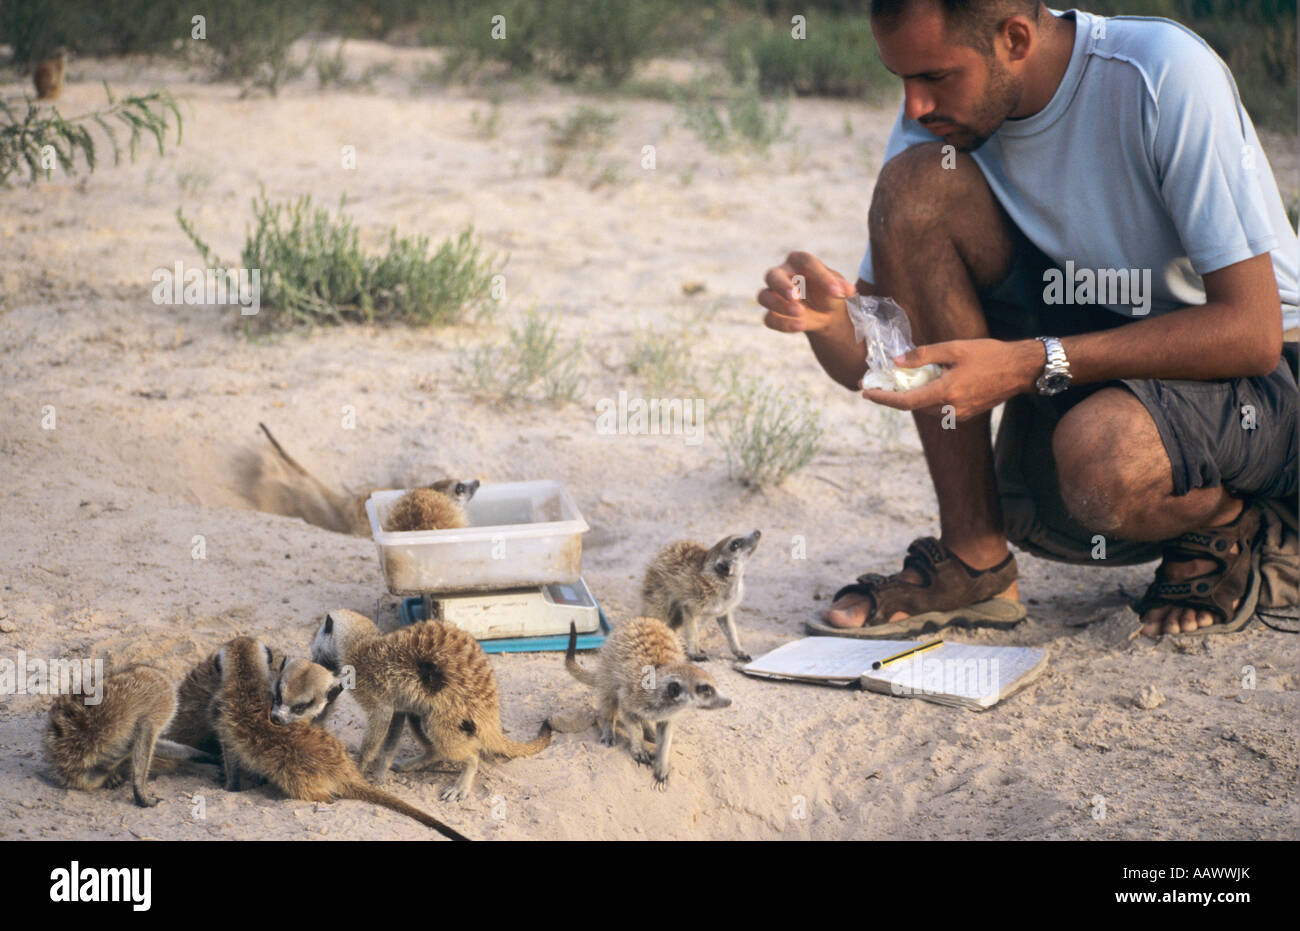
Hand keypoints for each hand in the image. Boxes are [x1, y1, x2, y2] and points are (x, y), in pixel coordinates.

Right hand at [758, 251, 856, 333]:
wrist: (825, 312)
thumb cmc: (829, 292)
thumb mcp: (839, 287)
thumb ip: (841, 286)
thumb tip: (848, 290)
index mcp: (798, 261)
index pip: (805, 262)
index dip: (821, 276)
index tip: (837, 292)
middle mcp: (781, 275)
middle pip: (772, 275)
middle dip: (782, 286)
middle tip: (796, 295)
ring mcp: (773, 295)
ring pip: (764, 297)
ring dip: (779, 305)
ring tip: (800, 312)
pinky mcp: (772, 314)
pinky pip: (769, 318)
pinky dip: (783, 323)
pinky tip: (801, 326)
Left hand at [862, 338, 1043, 420]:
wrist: (1020, 370)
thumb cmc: (989, 355)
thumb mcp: (954, 349)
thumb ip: (923, 355)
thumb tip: (898, 362)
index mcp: (947, 392)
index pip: (906, 401)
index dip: (883, 398)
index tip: (866, 393)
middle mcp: (951, 408)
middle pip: (913, 406)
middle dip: (893, 396)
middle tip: (876, 383)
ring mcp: (960, 414)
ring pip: (925, 409)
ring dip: (909, 398)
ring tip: (896, 383)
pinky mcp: (966, 413)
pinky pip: (938, 409)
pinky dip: (925, 399)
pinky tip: (922, 385)